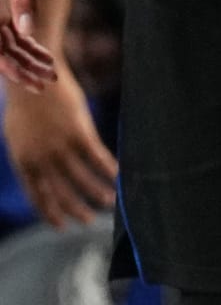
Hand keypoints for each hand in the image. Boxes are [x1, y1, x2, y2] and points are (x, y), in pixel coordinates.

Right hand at [0, 0, 53, 87]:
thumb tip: (27, 32)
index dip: (12, 66)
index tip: (33, 82)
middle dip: (21, 66)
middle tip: (49, 82)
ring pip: (1, 37)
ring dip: (23, 55)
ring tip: (50, 71)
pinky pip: (5, 23)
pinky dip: (22, 38)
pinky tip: (40, 48)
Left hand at [4, 65, 115, 225]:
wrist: (34, 77)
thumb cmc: (26, 104)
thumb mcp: (17, 135)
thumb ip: (29, 156)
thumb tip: (39, 174)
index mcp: (23, 161)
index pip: (37, 196)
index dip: (50, 213)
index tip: (62, 227)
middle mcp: (41, 158)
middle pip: (61, 192)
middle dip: (76, 210)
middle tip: (89, 221)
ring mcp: (60, 146)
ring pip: (82, 179)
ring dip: (97, 193)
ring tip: (110, 203)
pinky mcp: (78, 132)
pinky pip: (96, 158)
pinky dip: (108, 169)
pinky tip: (118, 177)